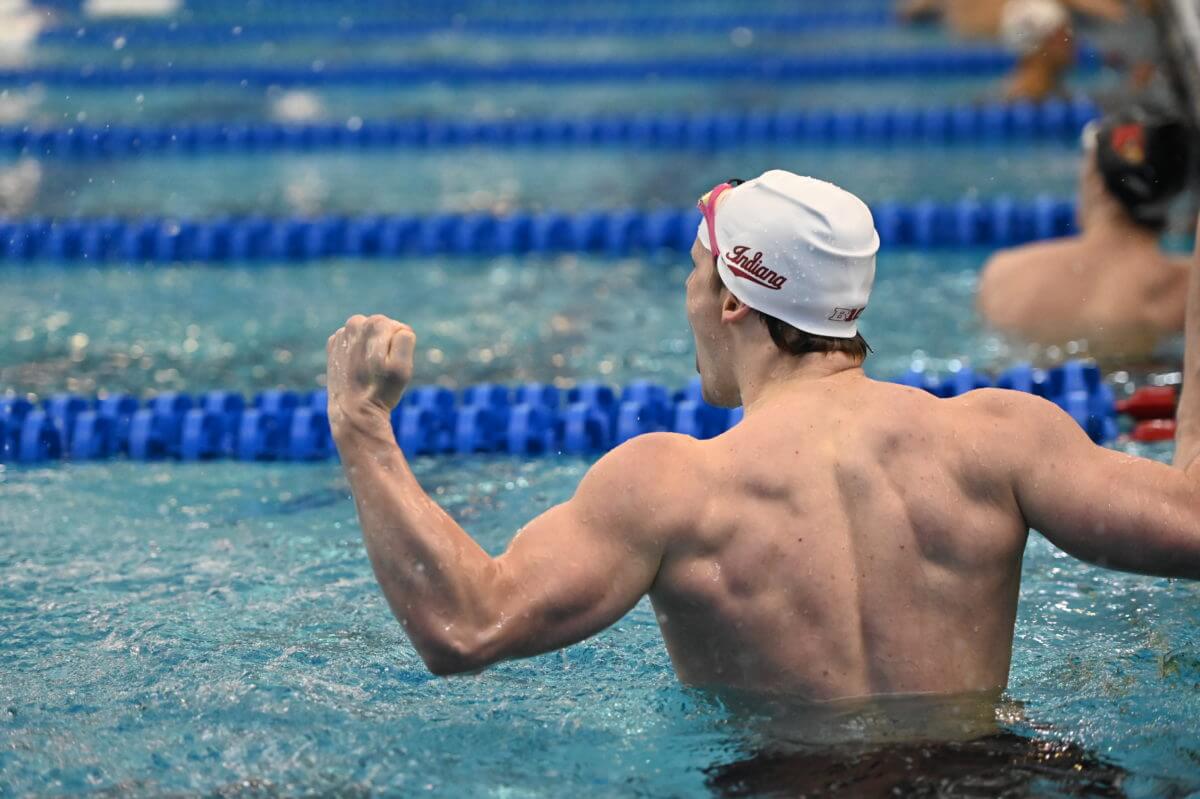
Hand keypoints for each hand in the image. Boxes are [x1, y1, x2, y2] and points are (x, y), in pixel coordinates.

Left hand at [326, 314, 415, 428]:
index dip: (399, 348)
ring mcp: (341, 334)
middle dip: (385, 346)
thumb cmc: (381, 390)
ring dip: (371, 349)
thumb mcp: (403, 366)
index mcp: (375, 323)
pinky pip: (354, 344)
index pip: (399, 329)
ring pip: (368, 336)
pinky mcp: (333, 346)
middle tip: (380, 369)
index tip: (390, 365)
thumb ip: (405, 337)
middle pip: (382, 329)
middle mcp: (355, 323)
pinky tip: (357, 370)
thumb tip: (399, 328)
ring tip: (369, 370)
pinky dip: (358, 355)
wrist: (352, 411)